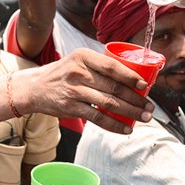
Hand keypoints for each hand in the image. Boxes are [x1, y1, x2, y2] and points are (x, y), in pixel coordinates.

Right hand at [16, 48, 154, 133]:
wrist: (34, 88)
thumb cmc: (61, 74)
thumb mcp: (77, 60)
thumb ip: (99, 66)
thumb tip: (132, 76)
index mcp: (83, 56)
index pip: (112, 66)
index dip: (131, 77)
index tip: (145, 86)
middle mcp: (78, 72)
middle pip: (114, 87)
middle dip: (136, 99)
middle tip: (149, 107)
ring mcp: (74, 90)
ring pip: (108, 103)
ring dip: (129, 112)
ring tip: (143, 117)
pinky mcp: (70, 107)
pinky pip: (97, 117)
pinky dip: (113, 124)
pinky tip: (125, 128)